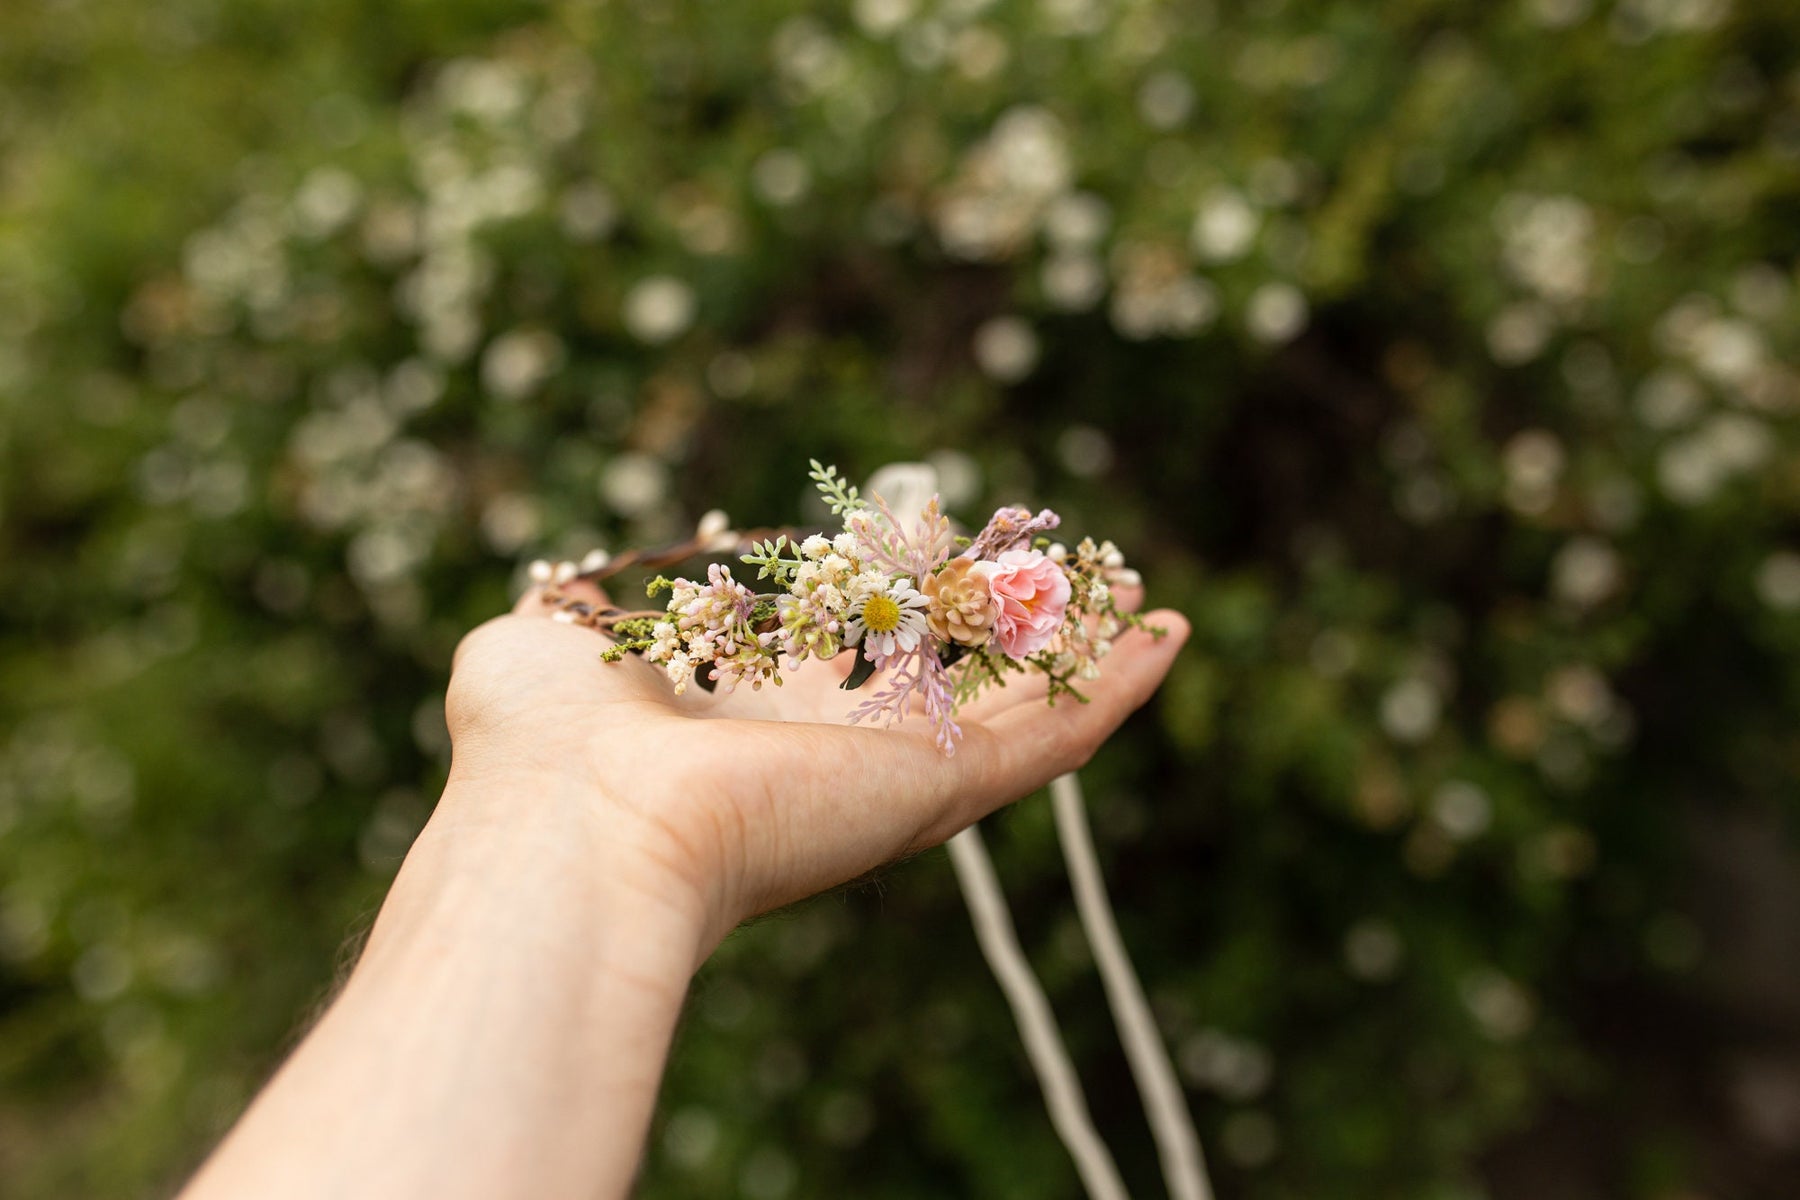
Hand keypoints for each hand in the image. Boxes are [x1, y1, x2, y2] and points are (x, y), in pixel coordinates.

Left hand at [441, 578, 1189, 954]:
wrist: (579, 823)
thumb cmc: (542, 741)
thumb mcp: (545, 642)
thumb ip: (575, 604)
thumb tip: (581, 587)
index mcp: (748, 714)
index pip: (843, 651)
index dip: (890, 594)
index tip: (921, 536)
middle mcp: (832, 748)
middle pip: (947, 681)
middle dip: (1004, 628)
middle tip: (1059, 574)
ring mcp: (894, 771)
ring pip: (1019, 710)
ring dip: (1080, 652)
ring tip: (1136, 598)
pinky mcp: (943, 786)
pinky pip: (1054, 736)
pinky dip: (1116, 689)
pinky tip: (1163, 637)